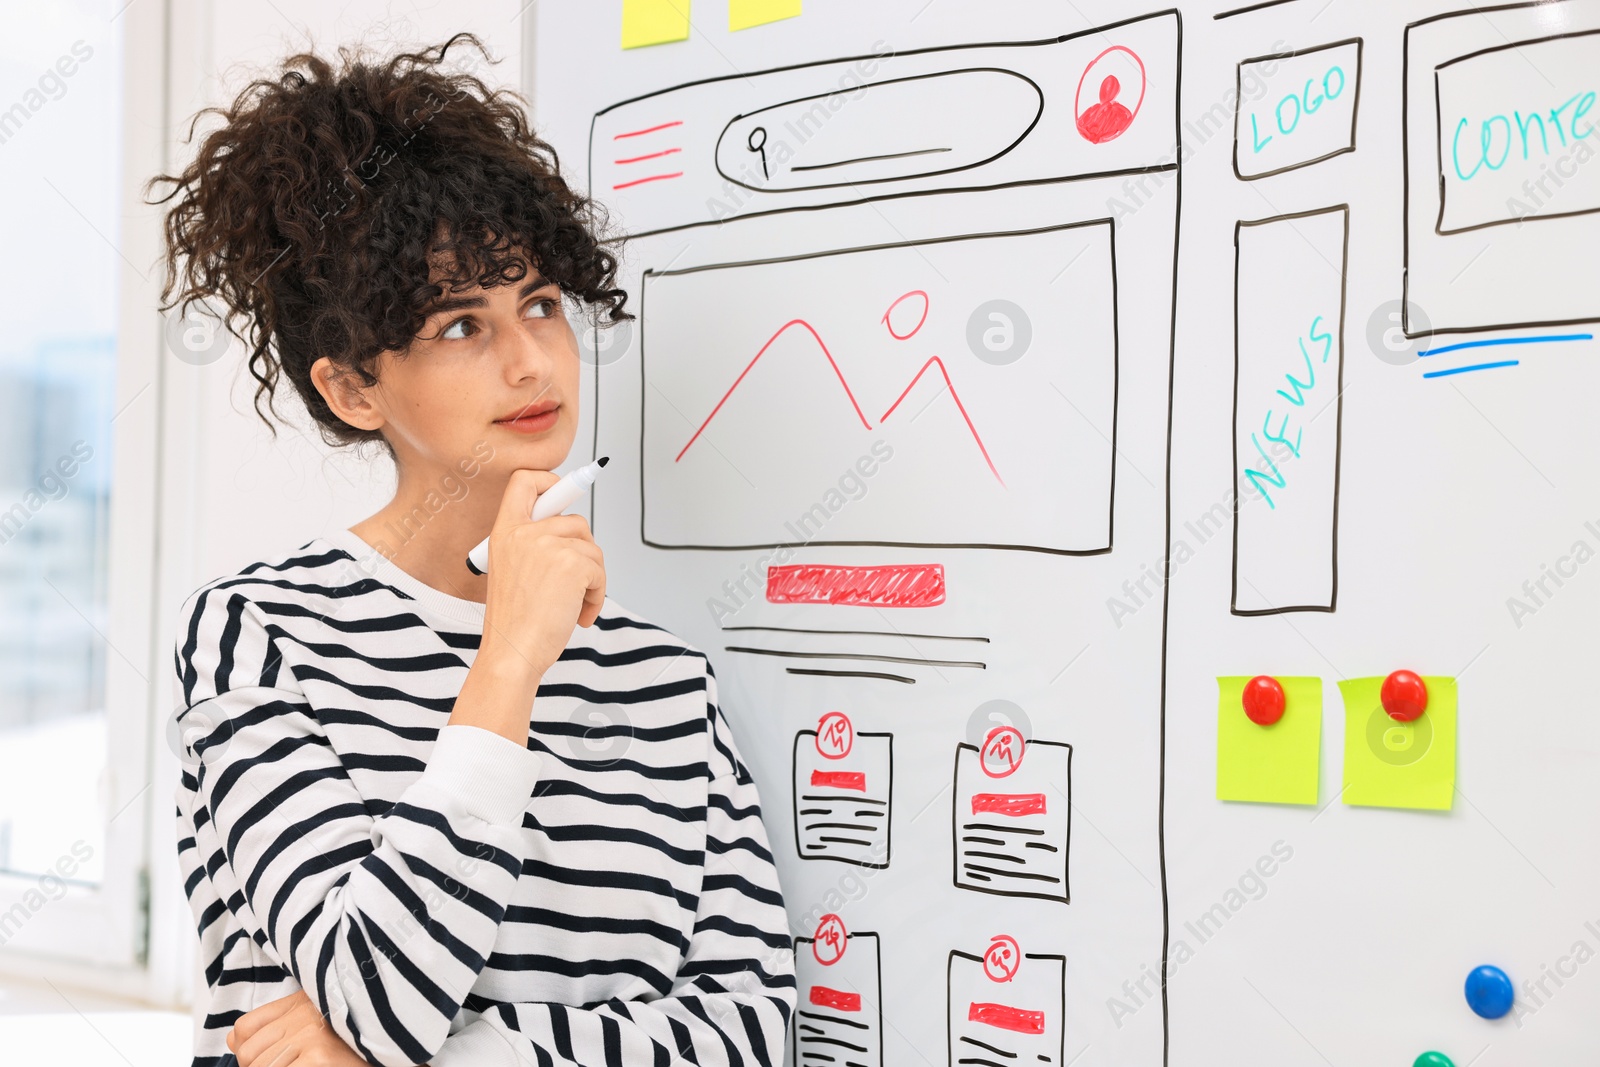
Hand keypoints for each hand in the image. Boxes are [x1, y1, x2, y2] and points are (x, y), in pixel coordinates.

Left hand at [226, 989, 374, 1065]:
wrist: (394, 1044)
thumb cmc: (354, 1041)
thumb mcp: (314, 1023)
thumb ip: (275, 1024)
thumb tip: (232, 1038)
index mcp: (301, 1002)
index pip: (244, 1028)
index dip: (246, 1051)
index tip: (267, 1059)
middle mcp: (303, 1014)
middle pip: (247, 1054)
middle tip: (290, 1064)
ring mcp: (310, 1036)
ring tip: (302, 1065)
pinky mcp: (319, 1057)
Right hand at [478, 468, 606, 684]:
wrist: (512, 653)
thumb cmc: (515, 622)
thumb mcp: (512, 571)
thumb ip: (534, 545)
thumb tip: (576, 529)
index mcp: (504, 532)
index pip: (525, 481)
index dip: (550, 482)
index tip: (562, 496)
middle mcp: (524, 532)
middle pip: (575, 521)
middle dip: (584, 553)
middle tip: (575, 583)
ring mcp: (548, 545)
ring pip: (592, 548)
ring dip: (592, 579)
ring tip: (574, 605)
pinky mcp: (572, 563)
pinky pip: (600, 571)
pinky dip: (597, 595)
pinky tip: (579, 615)